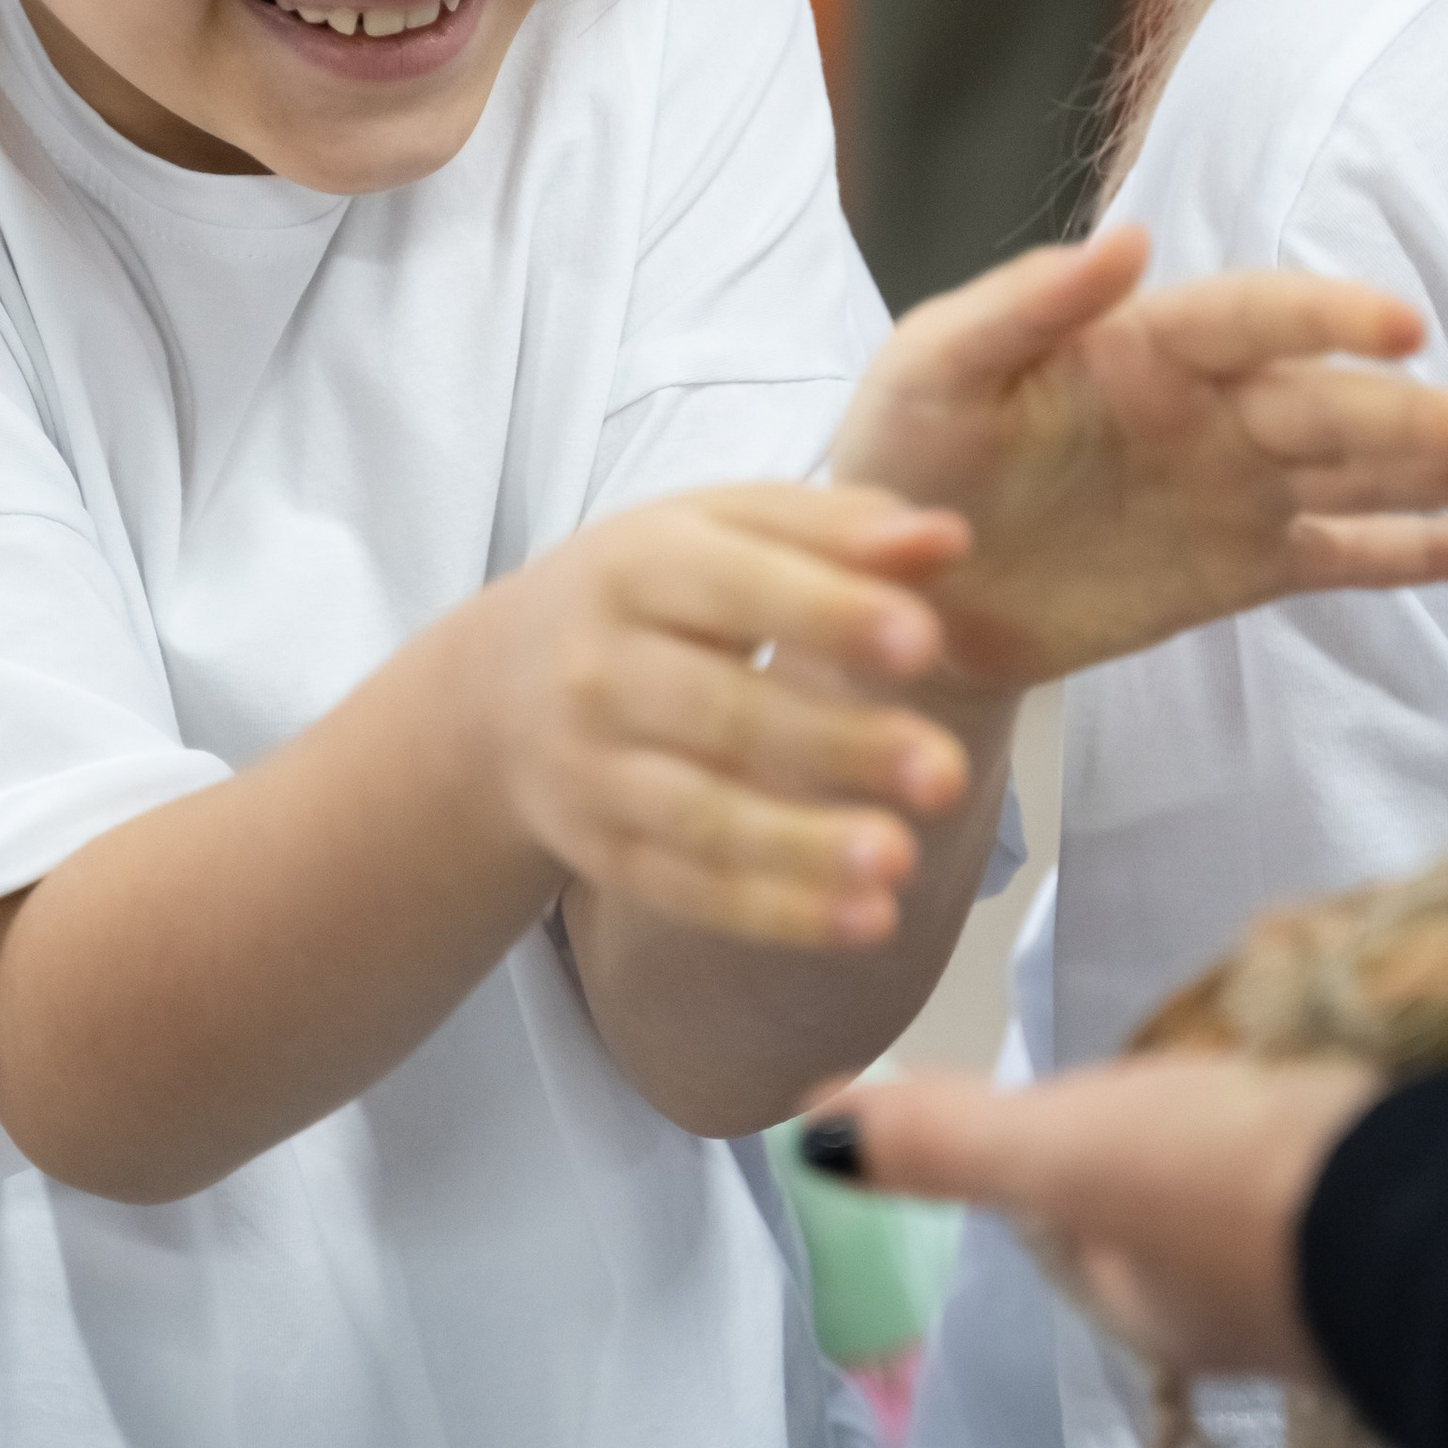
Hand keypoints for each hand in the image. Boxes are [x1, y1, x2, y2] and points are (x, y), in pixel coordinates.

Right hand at [487, 484, 979, 949]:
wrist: (498, 689)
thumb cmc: (649, 594)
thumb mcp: (720, 528)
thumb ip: (835, 528)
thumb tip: (949, 541)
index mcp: (636, 565)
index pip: (737, 585)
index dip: (828, 614)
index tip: (923, 644)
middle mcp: (601, 670)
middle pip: (723, 711)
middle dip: (838, 744)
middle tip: (947, 773)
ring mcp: (593, 770)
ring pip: (701, 816)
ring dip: (802, 846)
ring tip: (899, 859)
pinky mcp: (602, 853)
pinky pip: (691, 889)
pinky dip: (777, 912)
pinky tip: (864, 919)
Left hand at [802, 1053, 1381, 1378]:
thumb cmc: (1237, 1193)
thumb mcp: (1067, 1150)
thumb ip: (949, 1142)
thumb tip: (804, 1142)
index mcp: (1150, 1309)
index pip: (1081, 1217)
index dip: (1077, 1141)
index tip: (1101, 1078)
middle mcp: (1243, 1315)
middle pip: (1186, 1202)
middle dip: (1191, 1130)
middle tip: (1206, 1044)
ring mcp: (1345, 1280)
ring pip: (1283, 1185)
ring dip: (1283, 1125)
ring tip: (1290, 1043)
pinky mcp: (1440, 1226)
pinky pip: (1370, 1164)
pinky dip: (1362, 1119)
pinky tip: (1381, 1071)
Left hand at [830, 225, 1447, 689]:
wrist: (896, 594)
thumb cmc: (902, 455)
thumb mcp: (932, 370)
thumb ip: (1021, 307)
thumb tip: (1121, 239)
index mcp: (1142, 343)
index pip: (1253, 320)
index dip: (1324, 320)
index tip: (1399, 328)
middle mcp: (1210, 407)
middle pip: (1339, 405)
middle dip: (1435, 416)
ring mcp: (1236, 486)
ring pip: (1368, 473)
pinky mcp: (1242, 567)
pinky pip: (1350, 556)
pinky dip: (1429, 551)